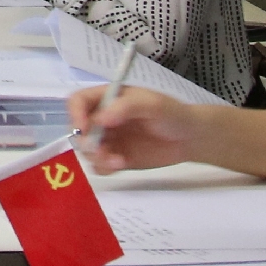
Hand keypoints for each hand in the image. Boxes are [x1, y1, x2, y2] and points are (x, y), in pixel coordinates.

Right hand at [65, 87, 199, 175]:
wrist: (190, 138)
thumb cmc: (172, 114)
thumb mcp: (152, 104)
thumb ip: (125, 108)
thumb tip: (100, 120)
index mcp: (108, 98)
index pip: (78, 101)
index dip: (75, 113)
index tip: (83, 129)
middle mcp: (103, 118)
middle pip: (78, 129)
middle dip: (86, 141)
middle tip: (101, 150)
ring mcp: (109, 140)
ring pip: (87, 150)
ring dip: (96, 157)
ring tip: (117, 161)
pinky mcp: (116, 158)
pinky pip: (98, 165)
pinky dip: (104, 167)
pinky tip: (121, 165)